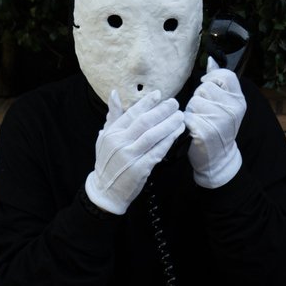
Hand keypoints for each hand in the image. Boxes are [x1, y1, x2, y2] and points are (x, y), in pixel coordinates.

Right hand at [85, 89, 185, 214]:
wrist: (106, 191)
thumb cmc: (107, 163)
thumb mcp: (105, 138)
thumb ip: (113, 117)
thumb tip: (115, 94)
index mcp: (112, 133)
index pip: (132, 114)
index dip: (146, 103)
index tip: (159, 95)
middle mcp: (120, 143)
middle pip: (145, 122)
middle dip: (162, 111)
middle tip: (174, 103)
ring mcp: (130, 156)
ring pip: (153, 135)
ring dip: (169, 124)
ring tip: (180, 116)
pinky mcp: (140, 169)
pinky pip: (157, 152)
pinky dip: (168, 141)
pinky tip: (177, 133)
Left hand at [184, 57, 246, 188]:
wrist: (218, 159)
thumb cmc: (220, 130)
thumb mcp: (226, 105)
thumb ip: (219, 82)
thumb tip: (210, 59)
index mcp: (239, 101)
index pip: (224, 75)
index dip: (212, 78)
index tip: (207, 87)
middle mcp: (231, 110)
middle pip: (205, 87)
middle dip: (200, 97)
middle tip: (205, 113)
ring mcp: (218, 121)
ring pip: (193, 101)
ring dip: (192, 110)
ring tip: (199, 121)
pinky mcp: (203, 131)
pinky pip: (187, 116)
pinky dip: (186, 122)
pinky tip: (193, 130)